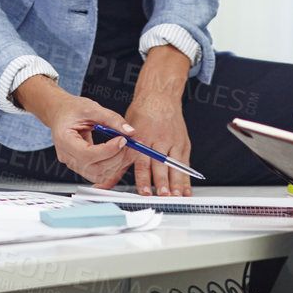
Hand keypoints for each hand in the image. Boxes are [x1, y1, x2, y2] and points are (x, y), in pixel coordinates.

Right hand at [17, 78, 135, 187]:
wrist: (61, 113)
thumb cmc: (71, 109)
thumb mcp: (92, 108)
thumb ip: (111, 119)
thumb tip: (130, 131)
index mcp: (64, 139)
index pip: (87, 154)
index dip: (108, 150)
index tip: (122, 140)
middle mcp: (67, 156)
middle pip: (95, 168)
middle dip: (116, 158)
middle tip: (129, 143)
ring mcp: (73, 163)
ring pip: (98, 175)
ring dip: (116, 164)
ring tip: (126, 148)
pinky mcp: (80, 166)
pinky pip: (98, 173)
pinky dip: (111, 166)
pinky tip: (118, 153)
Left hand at [125, 46, 194, 195]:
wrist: (160, 95)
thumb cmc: (141, 114)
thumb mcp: (127, 132)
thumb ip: (120, 160)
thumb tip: (106, 181)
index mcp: (142, 137)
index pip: (143, 162)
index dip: (144, 178)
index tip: (145, 192)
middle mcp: (159, 139)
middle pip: (160, 165)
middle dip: (162, 183)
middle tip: (163, 196)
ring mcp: (173, 141)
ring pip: (175, 166)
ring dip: (176, 183)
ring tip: (176, 197)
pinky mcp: (183, 143)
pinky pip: (185, 164)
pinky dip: (186, 178)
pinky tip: (186, 190)